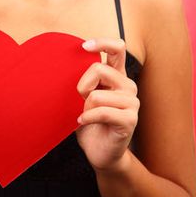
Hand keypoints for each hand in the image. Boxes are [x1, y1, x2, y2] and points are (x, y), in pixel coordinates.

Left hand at [75, 37, 139, 172]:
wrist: (100, 153)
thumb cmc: (90, 122)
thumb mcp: (83, 97)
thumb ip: (83, 80)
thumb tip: (64, 61)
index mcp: (117, 76)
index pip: (118, 48)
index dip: (102, 43)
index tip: (84, 46)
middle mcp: (127, 86)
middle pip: (99, 69)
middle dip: (82, 85)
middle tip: (81, 100)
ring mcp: (131, 103)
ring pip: (97, 95)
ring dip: (85, 107)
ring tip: (86, 115)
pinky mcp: (129, 119)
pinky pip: (101, 112)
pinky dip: (87, 118)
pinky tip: (82, 122)